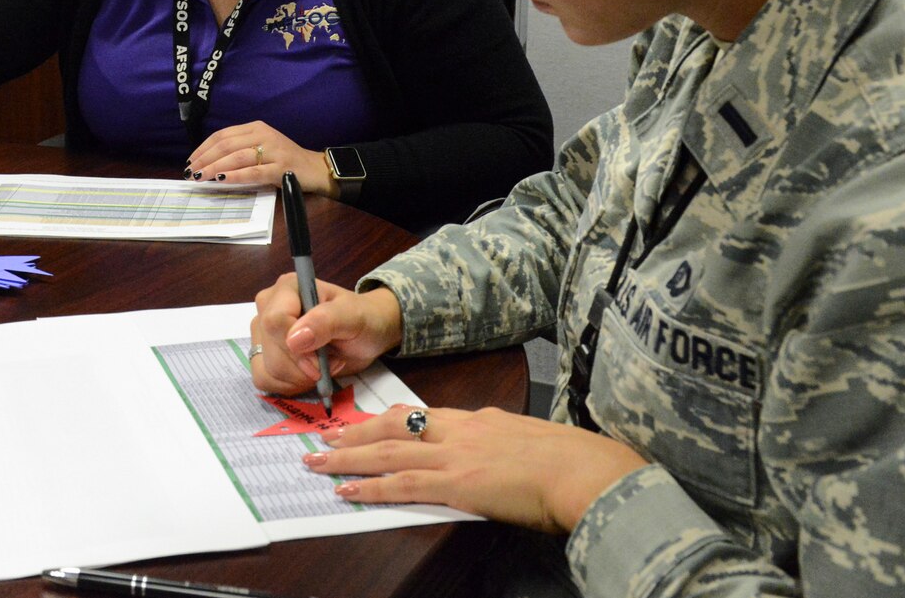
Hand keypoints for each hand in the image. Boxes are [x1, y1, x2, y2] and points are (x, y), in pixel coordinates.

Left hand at [187, 121, 330, 194]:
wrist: (313, 168)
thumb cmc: (283, 160)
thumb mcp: (260, 147)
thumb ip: (239, 150)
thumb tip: (208, 162)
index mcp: (256, 127)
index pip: (223, 135)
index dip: (204, 148)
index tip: (191, 161)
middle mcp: (264, 135)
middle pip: (226, 145)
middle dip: (205, 159)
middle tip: (191, 172)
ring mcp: (273, 151)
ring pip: (237, 157)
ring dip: (215, 167)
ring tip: (201, 177)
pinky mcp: (281, 167)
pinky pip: (253, 172)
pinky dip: (235, 176)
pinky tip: (222, 180)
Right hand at [250, 273, 404, 394]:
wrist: (366, 335)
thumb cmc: (362, 319)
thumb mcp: (353, 317)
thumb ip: (325, 321)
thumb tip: (293, 339)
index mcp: (287, 288)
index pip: (274, 322)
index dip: (296, 349)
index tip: (320, 362)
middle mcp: (268, 307)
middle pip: (270, 350)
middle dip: (302, 367)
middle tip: (330, 361)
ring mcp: (262, 332)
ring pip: (266, 369)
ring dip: (299, 378)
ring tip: (322, 366)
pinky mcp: (262, 354)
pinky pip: (263, 379)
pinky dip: (288, 386)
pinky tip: (306, 377)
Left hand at [304, 404, 648, 533]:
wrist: (586, 471)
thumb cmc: (571, 461)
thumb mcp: (528, 439)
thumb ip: (502, 440)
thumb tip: (490, 453)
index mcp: (477, 419)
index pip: (419, 415)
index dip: (385, 420)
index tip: (362, 423)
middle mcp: (459, 430)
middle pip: (393, 425)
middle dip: (355, 431)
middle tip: (325, 437)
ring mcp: (455, 455)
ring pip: (387, 450)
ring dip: (347, 456)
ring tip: (318, 461)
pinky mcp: (457, 484)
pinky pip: (402, 484)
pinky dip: (370, 487)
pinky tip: (347, 490)